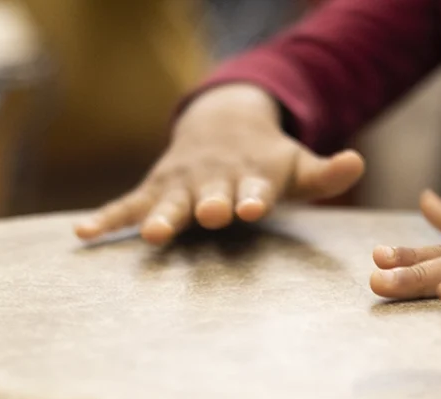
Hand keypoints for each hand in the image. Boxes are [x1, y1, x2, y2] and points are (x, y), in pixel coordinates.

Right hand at [74, 84, 364, 243]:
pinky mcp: (153, 190)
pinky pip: (126, 206)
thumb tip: (358, 162)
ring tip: (152, 233)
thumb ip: (325, 173)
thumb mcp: (297, 165)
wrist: (223, 123)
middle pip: (210, 196)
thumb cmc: (267, 159)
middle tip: (209, 216)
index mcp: (249, 175)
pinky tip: (82, 233)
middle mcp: (212, 180)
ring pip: (168, 202)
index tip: (253, 205)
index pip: (254, 187)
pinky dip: (106, 219)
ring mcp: (180, 185)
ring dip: (159, 216)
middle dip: (209, 206)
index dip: (254, 195)